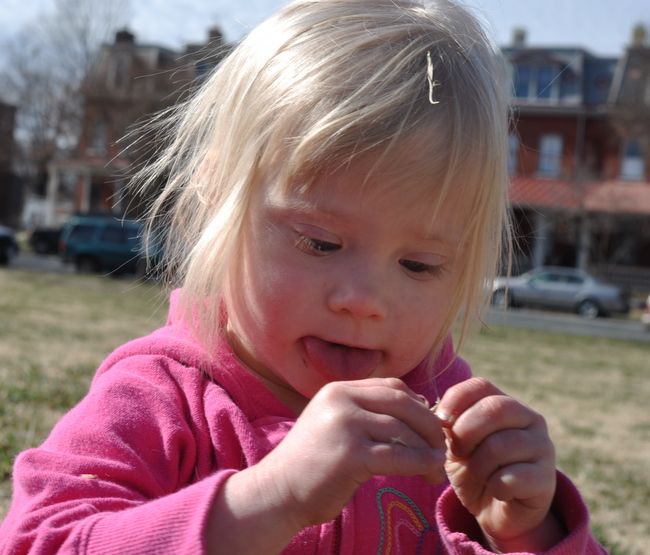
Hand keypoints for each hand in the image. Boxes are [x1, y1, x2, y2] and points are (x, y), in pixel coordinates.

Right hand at [256, 378, 446, 527]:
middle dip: (430, 425)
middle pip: (403, 403)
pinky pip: (398, 456)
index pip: (392, 386)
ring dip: (428, 450)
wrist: (277, 492)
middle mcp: (340, 400)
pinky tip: (428, 473)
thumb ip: (368, 413)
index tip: (431, 427)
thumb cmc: (312, 464)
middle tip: (443, 447)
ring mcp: (344, 425)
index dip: (419, 404)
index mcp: (338, 390)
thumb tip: (421, 408)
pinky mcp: (350, 454)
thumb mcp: (336, 424)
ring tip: (436, 468)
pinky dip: (420, 464)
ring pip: (403, 430)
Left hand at [436, 377, 562, 551]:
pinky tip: (496, 490)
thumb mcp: (455, 443)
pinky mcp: (546, 478)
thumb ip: (450, 425)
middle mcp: (530, 418)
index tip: (441, 422)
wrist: (497, 510)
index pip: (481, 386)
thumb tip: (440, 417)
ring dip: (477, 465)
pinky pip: (511, 477)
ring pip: (500, 445)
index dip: (455, 401)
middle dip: (465, 432)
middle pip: (495, 409)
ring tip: (477, 474)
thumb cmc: (474, 468)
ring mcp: (542, 447)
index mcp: (506, 403)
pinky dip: (494, 486)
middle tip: (456, 452)